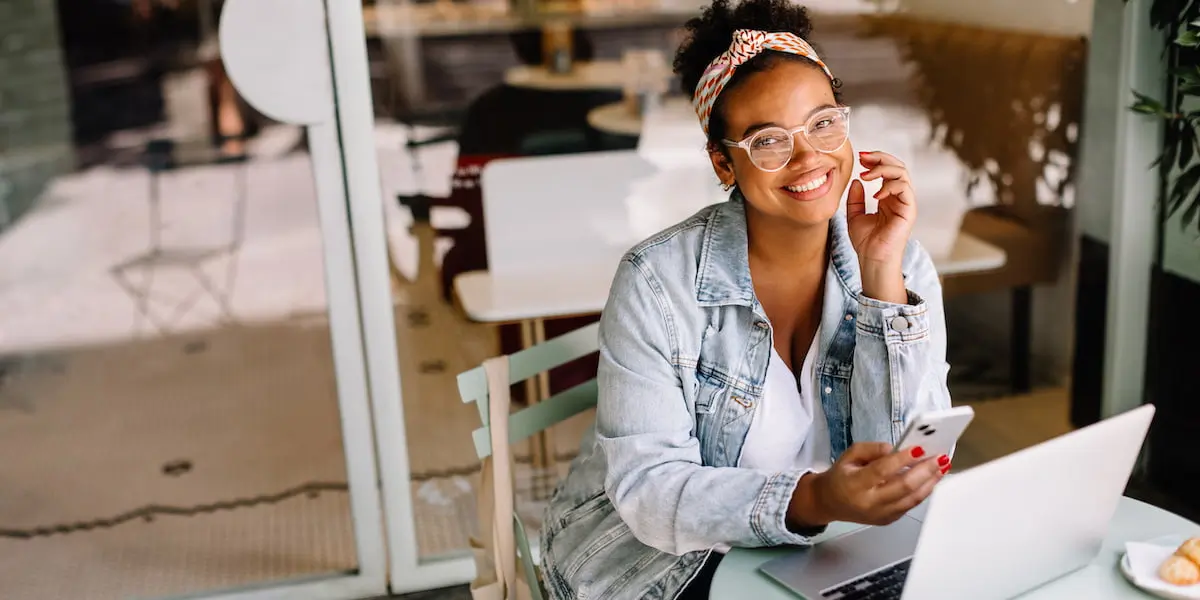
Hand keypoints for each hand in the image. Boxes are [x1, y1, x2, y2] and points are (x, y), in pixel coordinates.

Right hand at [789, 442, 948, 528]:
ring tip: (942, 467)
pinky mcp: (888, 520)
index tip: (919, 448)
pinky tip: (930, 479)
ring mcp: (880, 514)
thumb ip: (871, 449)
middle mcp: (869, 502)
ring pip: (912, 499)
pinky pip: (910, 505)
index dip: (902, 459)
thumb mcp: (849, 455)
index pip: (882, 471)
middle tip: (939, 458)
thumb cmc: (840, 477)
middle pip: (903, 487)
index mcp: (855, 484)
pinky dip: (923, 491)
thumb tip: (894, 449)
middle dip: (925, 471)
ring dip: (930, 482)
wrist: (828, 503)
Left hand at [847, 151, 915, 264]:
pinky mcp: (909, 211)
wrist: (871, 260)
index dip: (876, 160)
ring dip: (883, 169)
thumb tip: (857, 180)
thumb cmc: (865, 242)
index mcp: (888, 197)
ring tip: (866, 175)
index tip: (860, 157)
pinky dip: (890, 186)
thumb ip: (855, 198)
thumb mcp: (854, 215)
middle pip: (897, 167)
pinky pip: (905, 189)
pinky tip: (875, 194)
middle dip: (880, 158)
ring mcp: (905, 203)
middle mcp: (899, 197)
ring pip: (902, 174)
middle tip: (863, 158)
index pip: (887, 170)